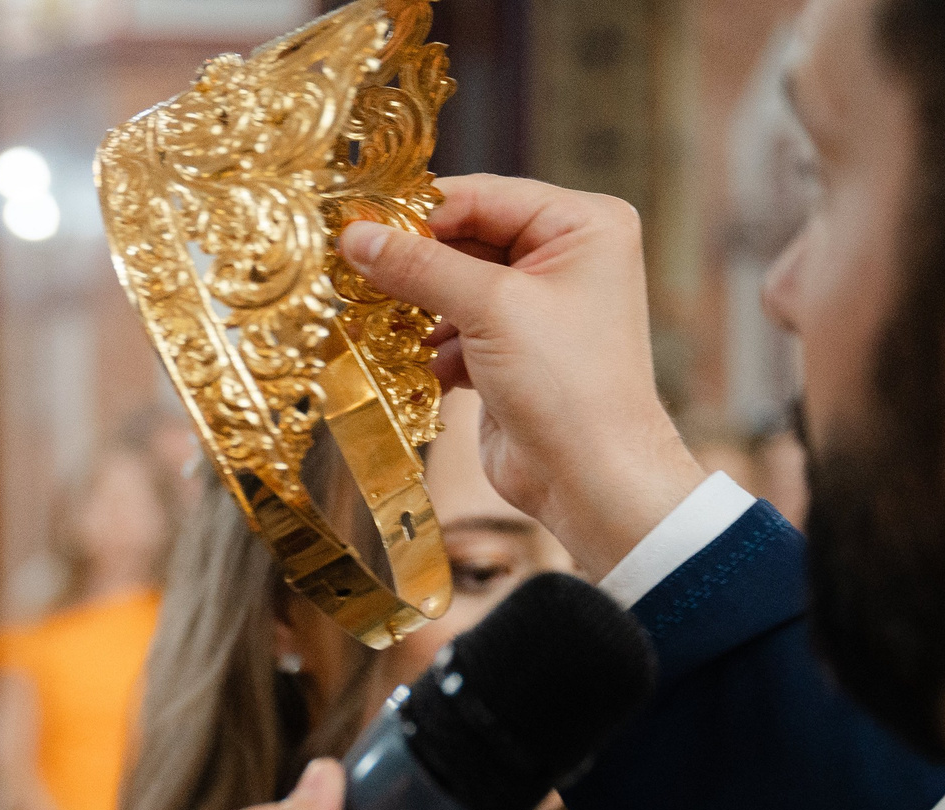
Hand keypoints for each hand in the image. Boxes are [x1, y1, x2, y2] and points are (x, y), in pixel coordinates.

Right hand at [339, 175, 708, 578]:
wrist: (592, 478)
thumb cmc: (566, 383)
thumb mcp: (489, 309)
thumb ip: (419, 267)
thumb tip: (356, 236)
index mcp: (583, 224)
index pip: (483, 196)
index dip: (418, 212)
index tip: (357, 225)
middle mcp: (566, 257)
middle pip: (466, 239)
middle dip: (413, 264)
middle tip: (352, 273)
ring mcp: (538, 306)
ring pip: (456, 287)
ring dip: (415, 309)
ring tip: (374, 321)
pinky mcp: (514, 351)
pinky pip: (458, 329)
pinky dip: (432, 345)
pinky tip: (410, 364)